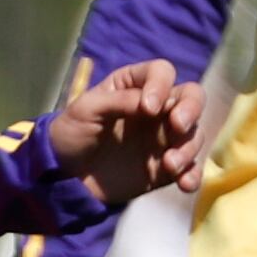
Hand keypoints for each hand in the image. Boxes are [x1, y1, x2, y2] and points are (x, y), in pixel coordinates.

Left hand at [47, 54, 204, 208]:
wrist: (63, 176)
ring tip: (169, 164)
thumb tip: (152, 103)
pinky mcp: (166, 165)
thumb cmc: (71, 134)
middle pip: (191, 97)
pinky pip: (190, 167)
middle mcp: (157, 108)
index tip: (149, 108)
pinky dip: (193, 174)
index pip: (162, 72)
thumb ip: (118, 101)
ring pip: (193, 133)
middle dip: (191, 109)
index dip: (162, 85)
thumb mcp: (85, 111)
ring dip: (188, 147)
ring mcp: (164, 137)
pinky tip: (185, 184)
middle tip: (178, 126)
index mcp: (134, 86)